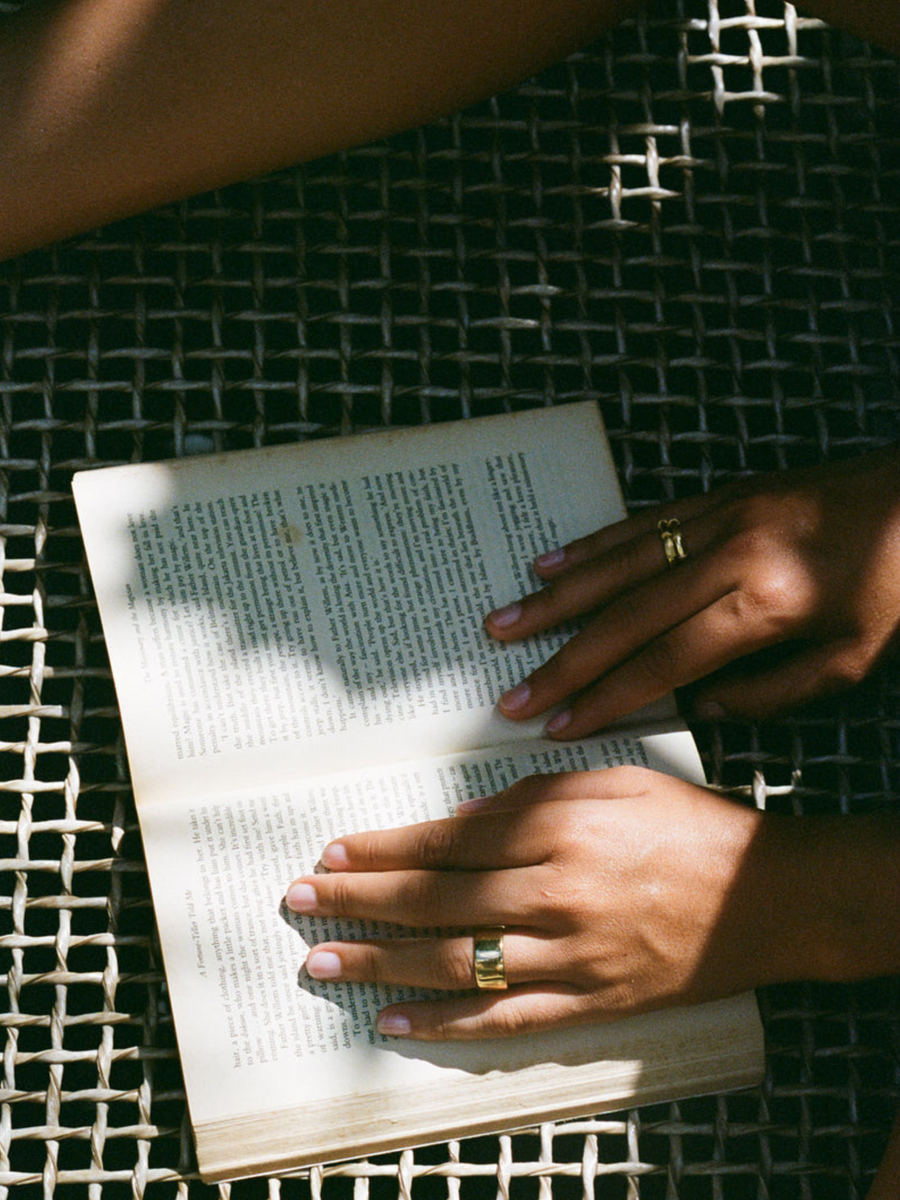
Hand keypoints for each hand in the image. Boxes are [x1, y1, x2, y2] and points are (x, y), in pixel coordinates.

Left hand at [286, 768, 788, 1039]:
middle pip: (436, 899)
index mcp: (560, 827)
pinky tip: (394, 1022)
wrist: (770, 897)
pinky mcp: (591, 1002)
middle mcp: (556, 893)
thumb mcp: (614, 779)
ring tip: (321, 961)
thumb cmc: (690, 824)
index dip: (382, 849)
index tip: (333, 851)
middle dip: (359, 900)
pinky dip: (445, 1023)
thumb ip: (532, 796)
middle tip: (299, 900)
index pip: (447, 841)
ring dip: (381, 963)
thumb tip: (458, 818)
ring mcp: (573, 955)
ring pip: (456, 962)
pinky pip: (505, 1019)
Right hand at [485, 444, 899, 737]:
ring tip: (502, 624)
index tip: (557, 725)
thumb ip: (771, 693)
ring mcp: (721, 517)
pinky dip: (592, 544)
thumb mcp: (851, 659)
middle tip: (509, 693)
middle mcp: (732, 556)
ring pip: (620, 563)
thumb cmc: (897, 586)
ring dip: (556, 598)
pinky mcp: (722, 495)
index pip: (664, 662)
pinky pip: (643, 522)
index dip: (605, 698)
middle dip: (562, 661)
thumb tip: (697, 708)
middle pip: (626, 617)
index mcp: (767, 605)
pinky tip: (550, 561)